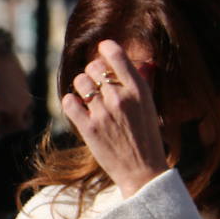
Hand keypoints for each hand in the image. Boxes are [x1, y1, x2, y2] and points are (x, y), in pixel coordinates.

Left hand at [61, 39, 166, 198]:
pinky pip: (69, 102)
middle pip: (93, 67)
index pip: (117, 56)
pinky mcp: (88, 128)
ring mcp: (103, 113)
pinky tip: (77, 107)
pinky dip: (70, 102)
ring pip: (80, 82)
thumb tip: (133, 64)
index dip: (106, 48)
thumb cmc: (147, 138)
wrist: (142, 171)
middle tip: (94, 81)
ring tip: (86, 96)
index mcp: (139, 90)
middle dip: (91, 71)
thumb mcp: (150, 106)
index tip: (102, 48)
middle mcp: (120, 98)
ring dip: (80, 86)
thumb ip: (139, 84)